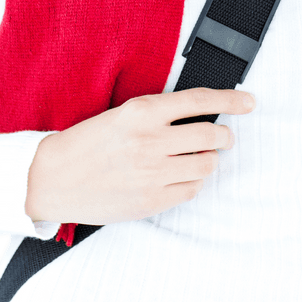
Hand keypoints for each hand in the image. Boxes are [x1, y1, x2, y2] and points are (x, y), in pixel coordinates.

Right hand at [25, 87, 255, 225]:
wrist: (54, 179)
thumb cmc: (88, 143)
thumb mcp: (122, 115)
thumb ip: (160, 115)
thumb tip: (202, 117)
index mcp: (142, 111)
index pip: (199, 102)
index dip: (230, 100)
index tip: (248, 102)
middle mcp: (150, 141)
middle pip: (210, 136)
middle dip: (223, 136)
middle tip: (222, 137)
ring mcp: (152, 173)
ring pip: (205, 166)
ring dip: (207, 161)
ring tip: (194, 159)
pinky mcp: (150, 201)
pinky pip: (190, 191)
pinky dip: (192, 182)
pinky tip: (178, 177)